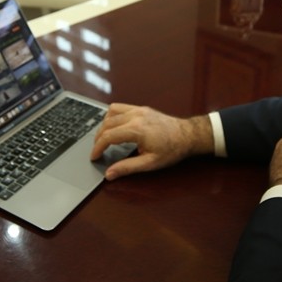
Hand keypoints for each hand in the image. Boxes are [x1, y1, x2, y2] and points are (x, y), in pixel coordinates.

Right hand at [90, 103, 212, 179]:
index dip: (97, 148)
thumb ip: (127, 167)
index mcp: (137, 129)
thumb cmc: (172, 149)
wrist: (187, 135)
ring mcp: (138, 110)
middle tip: (97, 151)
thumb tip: (109, 174)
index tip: (94, 157)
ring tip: (103, 138)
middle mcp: (136, 116)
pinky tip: (113, 126)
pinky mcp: (141, 108)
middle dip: (98, 138)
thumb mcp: (150, 163)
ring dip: (104, 125)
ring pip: (111, 112)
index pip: (108, 136)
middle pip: (107, 124)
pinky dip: (112, 116)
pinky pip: (120, 107)